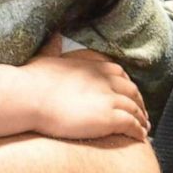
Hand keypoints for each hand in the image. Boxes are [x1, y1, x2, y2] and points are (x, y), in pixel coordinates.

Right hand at [17, 54, 147, 140]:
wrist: (29, 97)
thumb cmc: (32, 80)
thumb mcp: (45, 57)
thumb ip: (53, 47)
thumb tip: (54, 35)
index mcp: (94, 65)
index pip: (120, 73)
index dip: (126, 85)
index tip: (126, 94)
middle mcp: (106, 80)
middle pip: (132, 91)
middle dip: (139, 103)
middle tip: (141, 114)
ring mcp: (110, 99)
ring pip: (135, 110)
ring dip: (142, 120)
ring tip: (144, 129)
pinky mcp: (110, 118)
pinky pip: (132, 125)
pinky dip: (138, 132)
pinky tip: (139, 138)